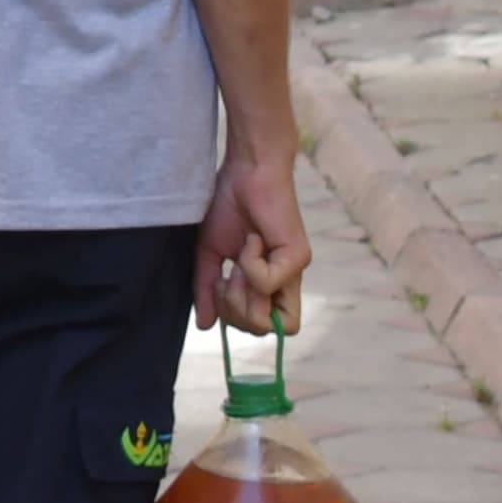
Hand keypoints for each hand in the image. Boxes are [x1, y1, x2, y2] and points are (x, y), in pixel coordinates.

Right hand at [195, 146, 307, 331]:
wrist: (245, 171)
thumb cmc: (228, 207)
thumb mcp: (210, 256)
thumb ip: (207, 290)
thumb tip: (204, 326)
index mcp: (267, 285)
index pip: (259, 328)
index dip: (235, 317)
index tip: (222, 284)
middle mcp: (284, 283)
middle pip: (264, 331)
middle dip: (234, 311)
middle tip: (228, 276)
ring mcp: (294, 272)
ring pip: (271, 319)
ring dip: (241, 294)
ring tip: (237, 262)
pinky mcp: (297, 257)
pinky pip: (267, 283)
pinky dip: (249, 264)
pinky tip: (251, 240)